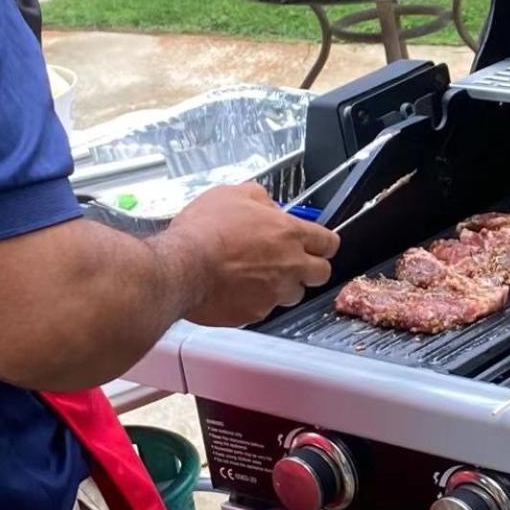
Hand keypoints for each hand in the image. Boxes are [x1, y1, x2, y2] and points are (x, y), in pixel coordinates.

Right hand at [163, 183, 339, 326]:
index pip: (329, 242)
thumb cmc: (203, 229)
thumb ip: (259, 198)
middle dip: (310, 269)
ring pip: (294, 294)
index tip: (316, 245)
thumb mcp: (231, 195)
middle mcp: (290, 265)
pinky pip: (264, 309)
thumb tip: (269, 205)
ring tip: (256, 277)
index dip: (323, 244)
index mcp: (290, 233)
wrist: (180, 267)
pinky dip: (254, 301)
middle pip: (322, 273)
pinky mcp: (256, 314)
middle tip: (290, 263)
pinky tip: (235, 291)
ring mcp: (275, 293)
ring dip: (283, 287)